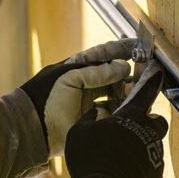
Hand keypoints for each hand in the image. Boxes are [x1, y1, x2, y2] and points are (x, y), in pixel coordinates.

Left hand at [20, 41, 133, 156]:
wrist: (33, 131)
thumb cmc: (46, 100)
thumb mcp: (70, 79)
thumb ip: (97, 72)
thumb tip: (123, 67)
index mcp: (78, 68)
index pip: (104, 54)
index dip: (122, 49)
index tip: (140, 46)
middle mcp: (86, 83)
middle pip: (114, 75)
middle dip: (130, 74)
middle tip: (146, 73)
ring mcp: (89, 102)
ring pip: (116, 94)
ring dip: (128, 93)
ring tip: (138, 93)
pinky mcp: (92, 120)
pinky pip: (113, 112)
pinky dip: (121, 110)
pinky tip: (128, 110)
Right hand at [65, 62, 166, 177]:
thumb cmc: (90, 158)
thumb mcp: (80, 131)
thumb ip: (90, 117)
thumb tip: (97, 113)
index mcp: (132, 116)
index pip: (145, 92)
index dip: (152, 80)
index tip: (159, 71)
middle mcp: (149, 133)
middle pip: (157, 121)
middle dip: (148, 122)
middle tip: (131, 129)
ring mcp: (155, 156)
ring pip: (153, 146)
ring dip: (141, 147)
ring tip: (121, 158)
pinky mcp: (156, 177)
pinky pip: (150, 168)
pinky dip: (140, 169)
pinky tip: (124, 175)